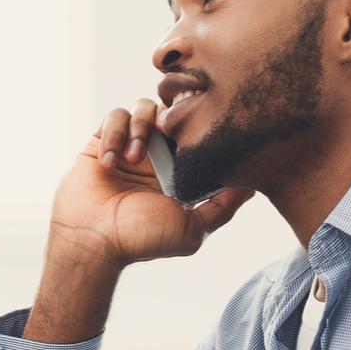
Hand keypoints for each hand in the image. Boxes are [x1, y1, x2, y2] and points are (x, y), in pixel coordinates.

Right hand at [51, 99, 255, 266]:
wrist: (93, 242)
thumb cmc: (142, 240)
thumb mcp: (193, 228)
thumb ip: (224, 205)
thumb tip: (256, 184)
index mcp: (181, 169)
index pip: (199, 132)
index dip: (203, 123)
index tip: (203, 126)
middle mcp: (158, 154)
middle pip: (174, 110)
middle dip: (174, 115)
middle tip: (169, 130)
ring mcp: (130, 145)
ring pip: (145, 107)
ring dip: (142, 127)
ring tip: (135, 158)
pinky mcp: (103, 140)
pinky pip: (115, 116)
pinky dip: (115, 134)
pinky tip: (110, 163)